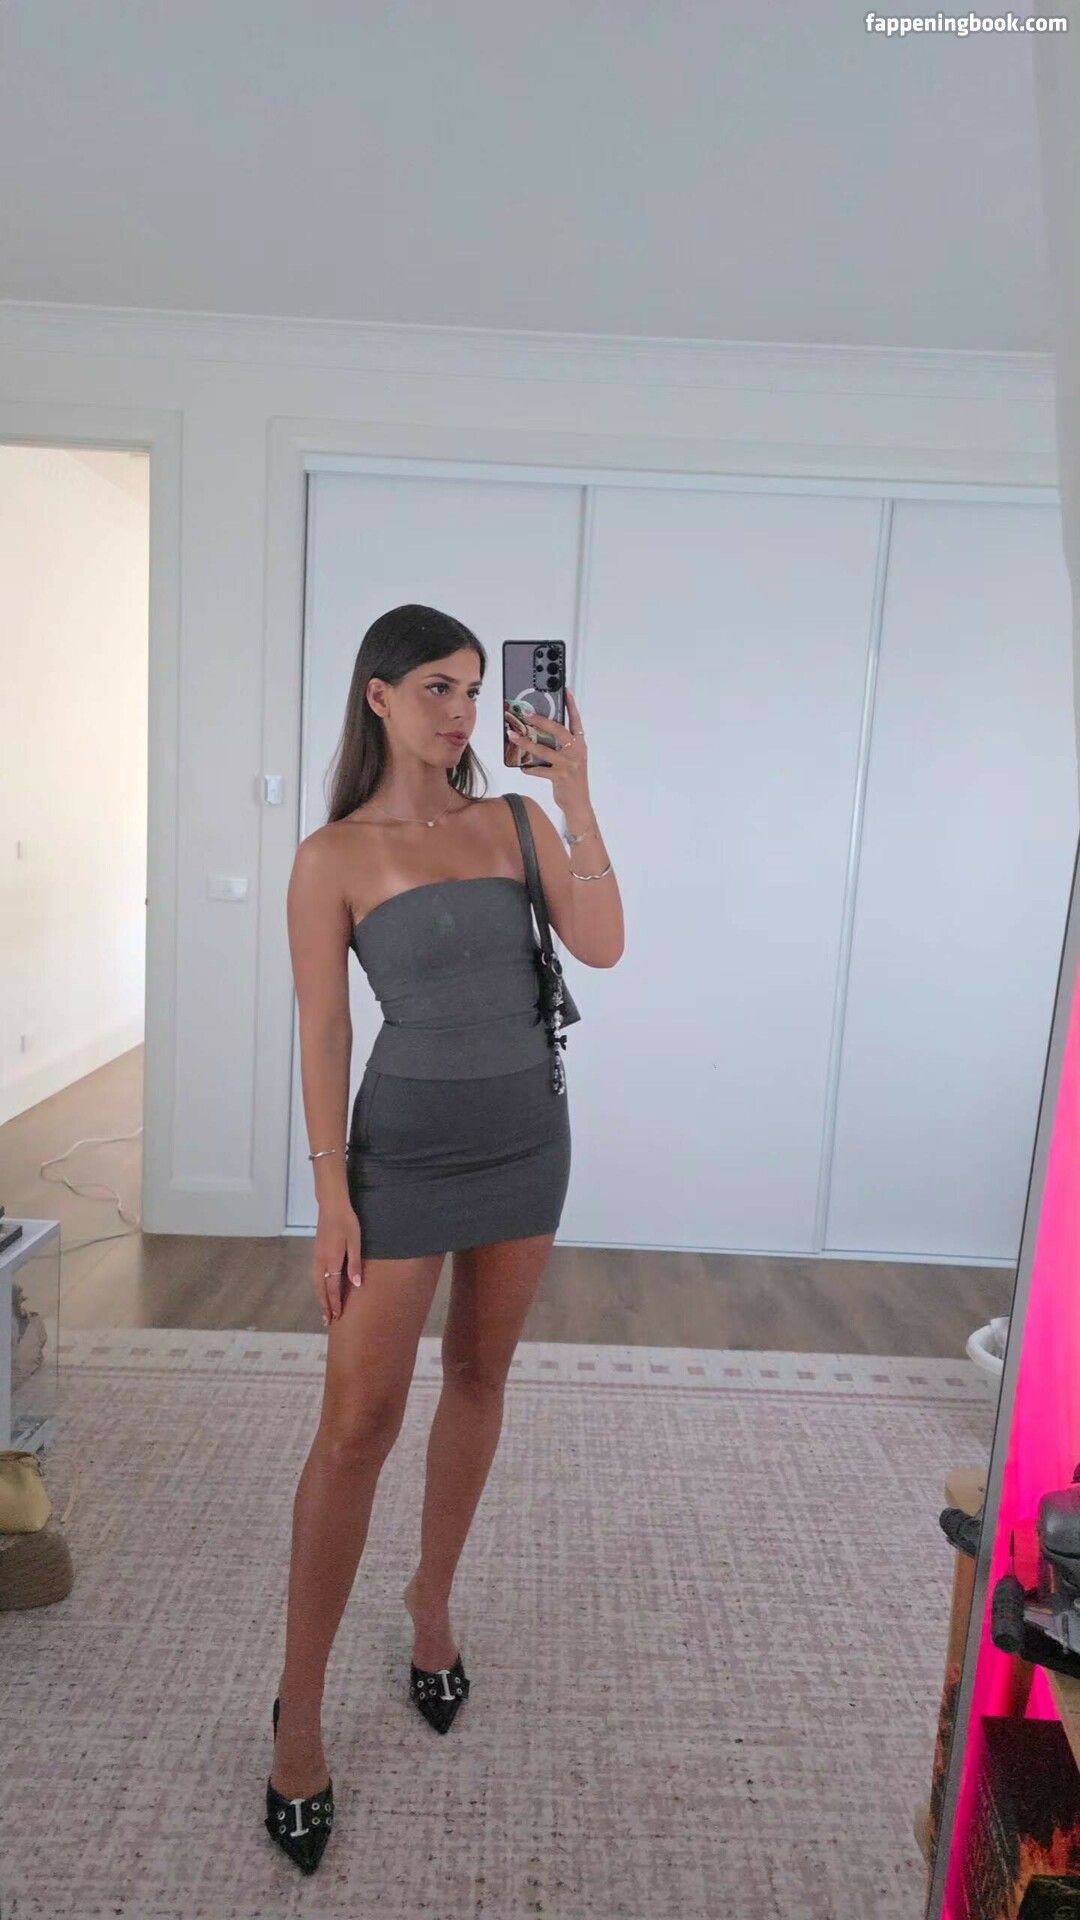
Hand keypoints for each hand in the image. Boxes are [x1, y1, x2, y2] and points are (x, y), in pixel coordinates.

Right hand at [314, 1204, 362, 1325]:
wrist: (331, 1206)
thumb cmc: (346, 1222)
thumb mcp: (355, 1242)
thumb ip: (354, 1264)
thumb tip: (356, 1285)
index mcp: (331, 1261)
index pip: (333, 1288)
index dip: (335, 1303)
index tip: (337, 1317)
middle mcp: (321, 1262)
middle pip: (321, 1289)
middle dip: (325, 1305)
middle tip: (328, 1321)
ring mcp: (316, 1257)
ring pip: (316, 1283)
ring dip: (320, 1297)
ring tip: (324, 1309)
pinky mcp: (316, 1252)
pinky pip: (316, 1275)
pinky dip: (318, 1286)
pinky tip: (322, 1288)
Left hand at [504, 687, 589, 815]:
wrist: (579, 804)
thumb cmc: (573, 779)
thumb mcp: (573, 759)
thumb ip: (563, 746)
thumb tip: (541, 733)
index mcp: (580, 744)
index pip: (576, 721)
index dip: (571, 706)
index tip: (566, 690)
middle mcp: (577, 751)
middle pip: (558, 730)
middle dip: (541, 720)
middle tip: (526, 714)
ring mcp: (569, 764)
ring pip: (544, 749)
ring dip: (526, 743)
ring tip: (512, 737)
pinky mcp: (560, 777)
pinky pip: (541, 770)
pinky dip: (530, 768)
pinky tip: (522, 767)